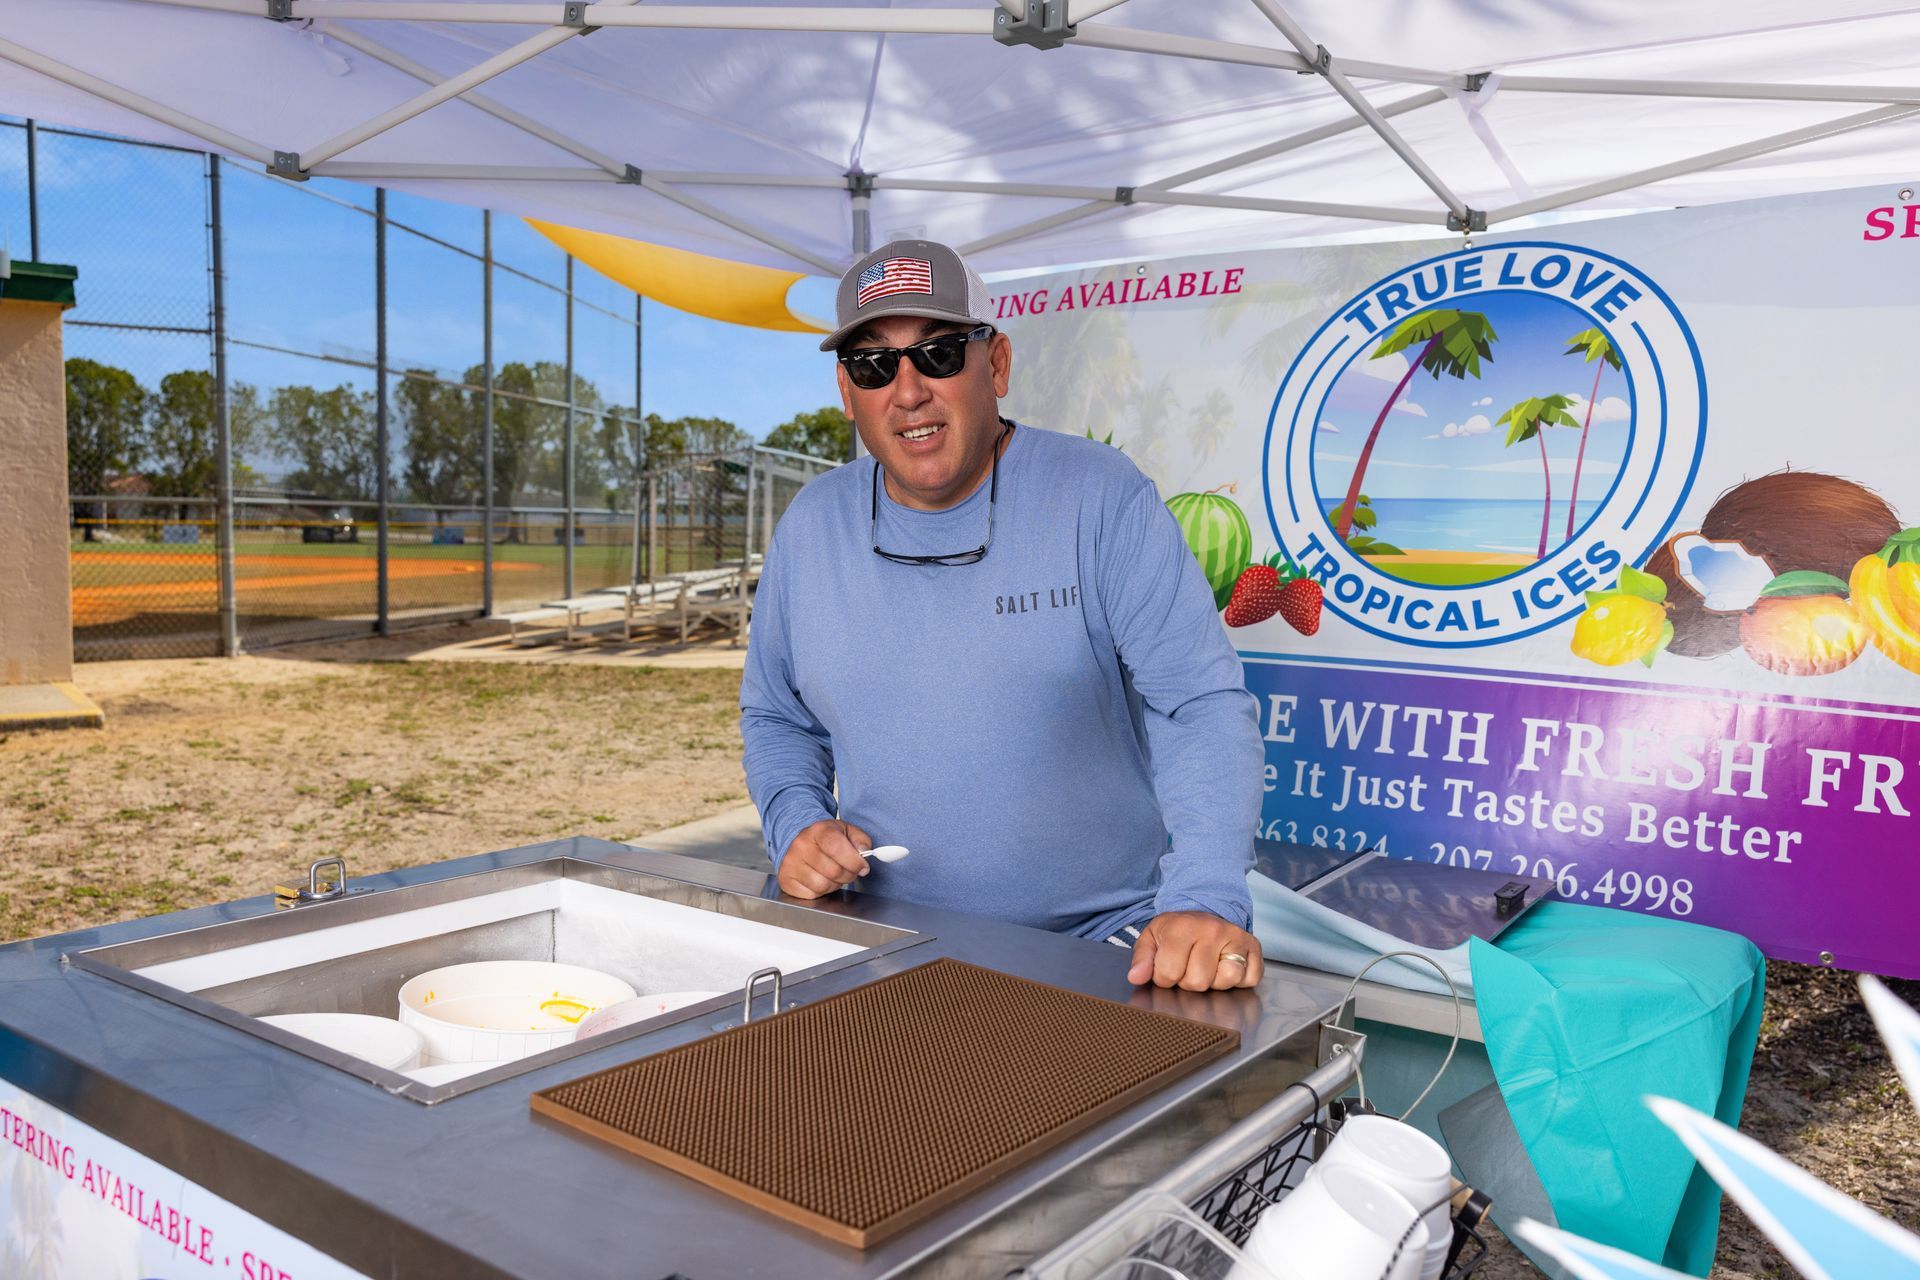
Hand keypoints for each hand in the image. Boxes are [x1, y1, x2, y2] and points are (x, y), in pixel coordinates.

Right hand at [777, 819, 873, 897]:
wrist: (799, 842)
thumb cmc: (825, 839)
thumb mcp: (846, 831)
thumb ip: (860, 839)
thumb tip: (864, 852)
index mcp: (818, 830)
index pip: (837, 847)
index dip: (854, 861)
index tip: (862, 866)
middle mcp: (801, 846)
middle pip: (833, 871)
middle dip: (848, 875)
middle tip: (849, 871)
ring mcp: (791, 864)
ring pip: (823, 885)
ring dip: (834, 884)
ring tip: (833, 875)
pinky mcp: (786, 880)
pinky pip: (811, 894)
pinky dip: (821, 892)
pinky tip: (820, 879)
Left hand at [1126, 911, 1262, 990]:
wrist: (1205, 911)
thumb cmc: (1177, 930)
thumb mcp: (1152, 937)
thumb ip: (1142, 959)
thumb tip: (1136, 977)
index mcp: (1183, 927)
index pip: (1169, 974)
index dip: (1165, 978)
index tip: (1168, 966)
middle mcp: (1213, 930)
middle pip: (1198, 981)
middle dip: (1189, 981)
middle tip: (1189, 966)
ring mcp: (1236, 938)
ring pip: (1226, 980)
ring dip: (1215, 982)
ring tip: (1207, 966)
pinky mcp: (1254, 947)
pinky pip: (1249, 980)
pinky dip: (1238, 980)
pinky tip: (1225, 965)